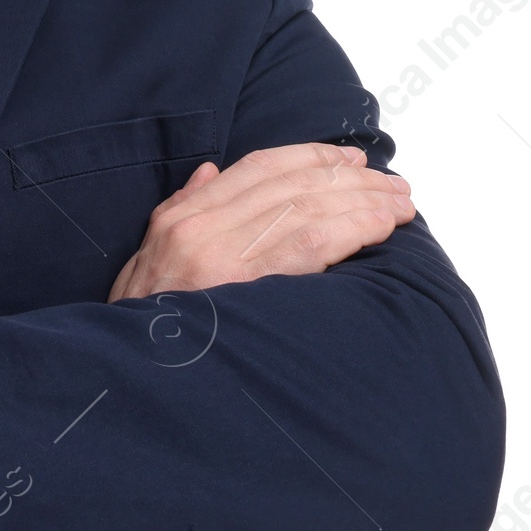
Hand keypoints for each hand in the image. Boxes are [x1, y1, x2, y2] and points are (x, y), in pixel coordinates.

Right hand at [109, 143, 414, 300]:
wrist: (129, 373)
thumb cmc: (144, 323)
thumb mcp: (147, 258)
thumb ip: (183, 210)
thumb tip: (208, 173)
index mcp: (181, 218)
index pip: (258, 168)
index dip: (311, 158)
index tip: (351, 161)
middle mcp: (200, 227)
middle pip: (292, 185)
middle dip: (351, 179)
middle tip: (393, 184)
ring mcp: (220, 254)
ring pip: (308, 208)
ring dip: (364, 202)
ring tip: (400, 205)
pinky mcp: (244, 285)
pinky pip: (311, 243)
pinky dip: (353, 228)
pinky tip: (381, 227)